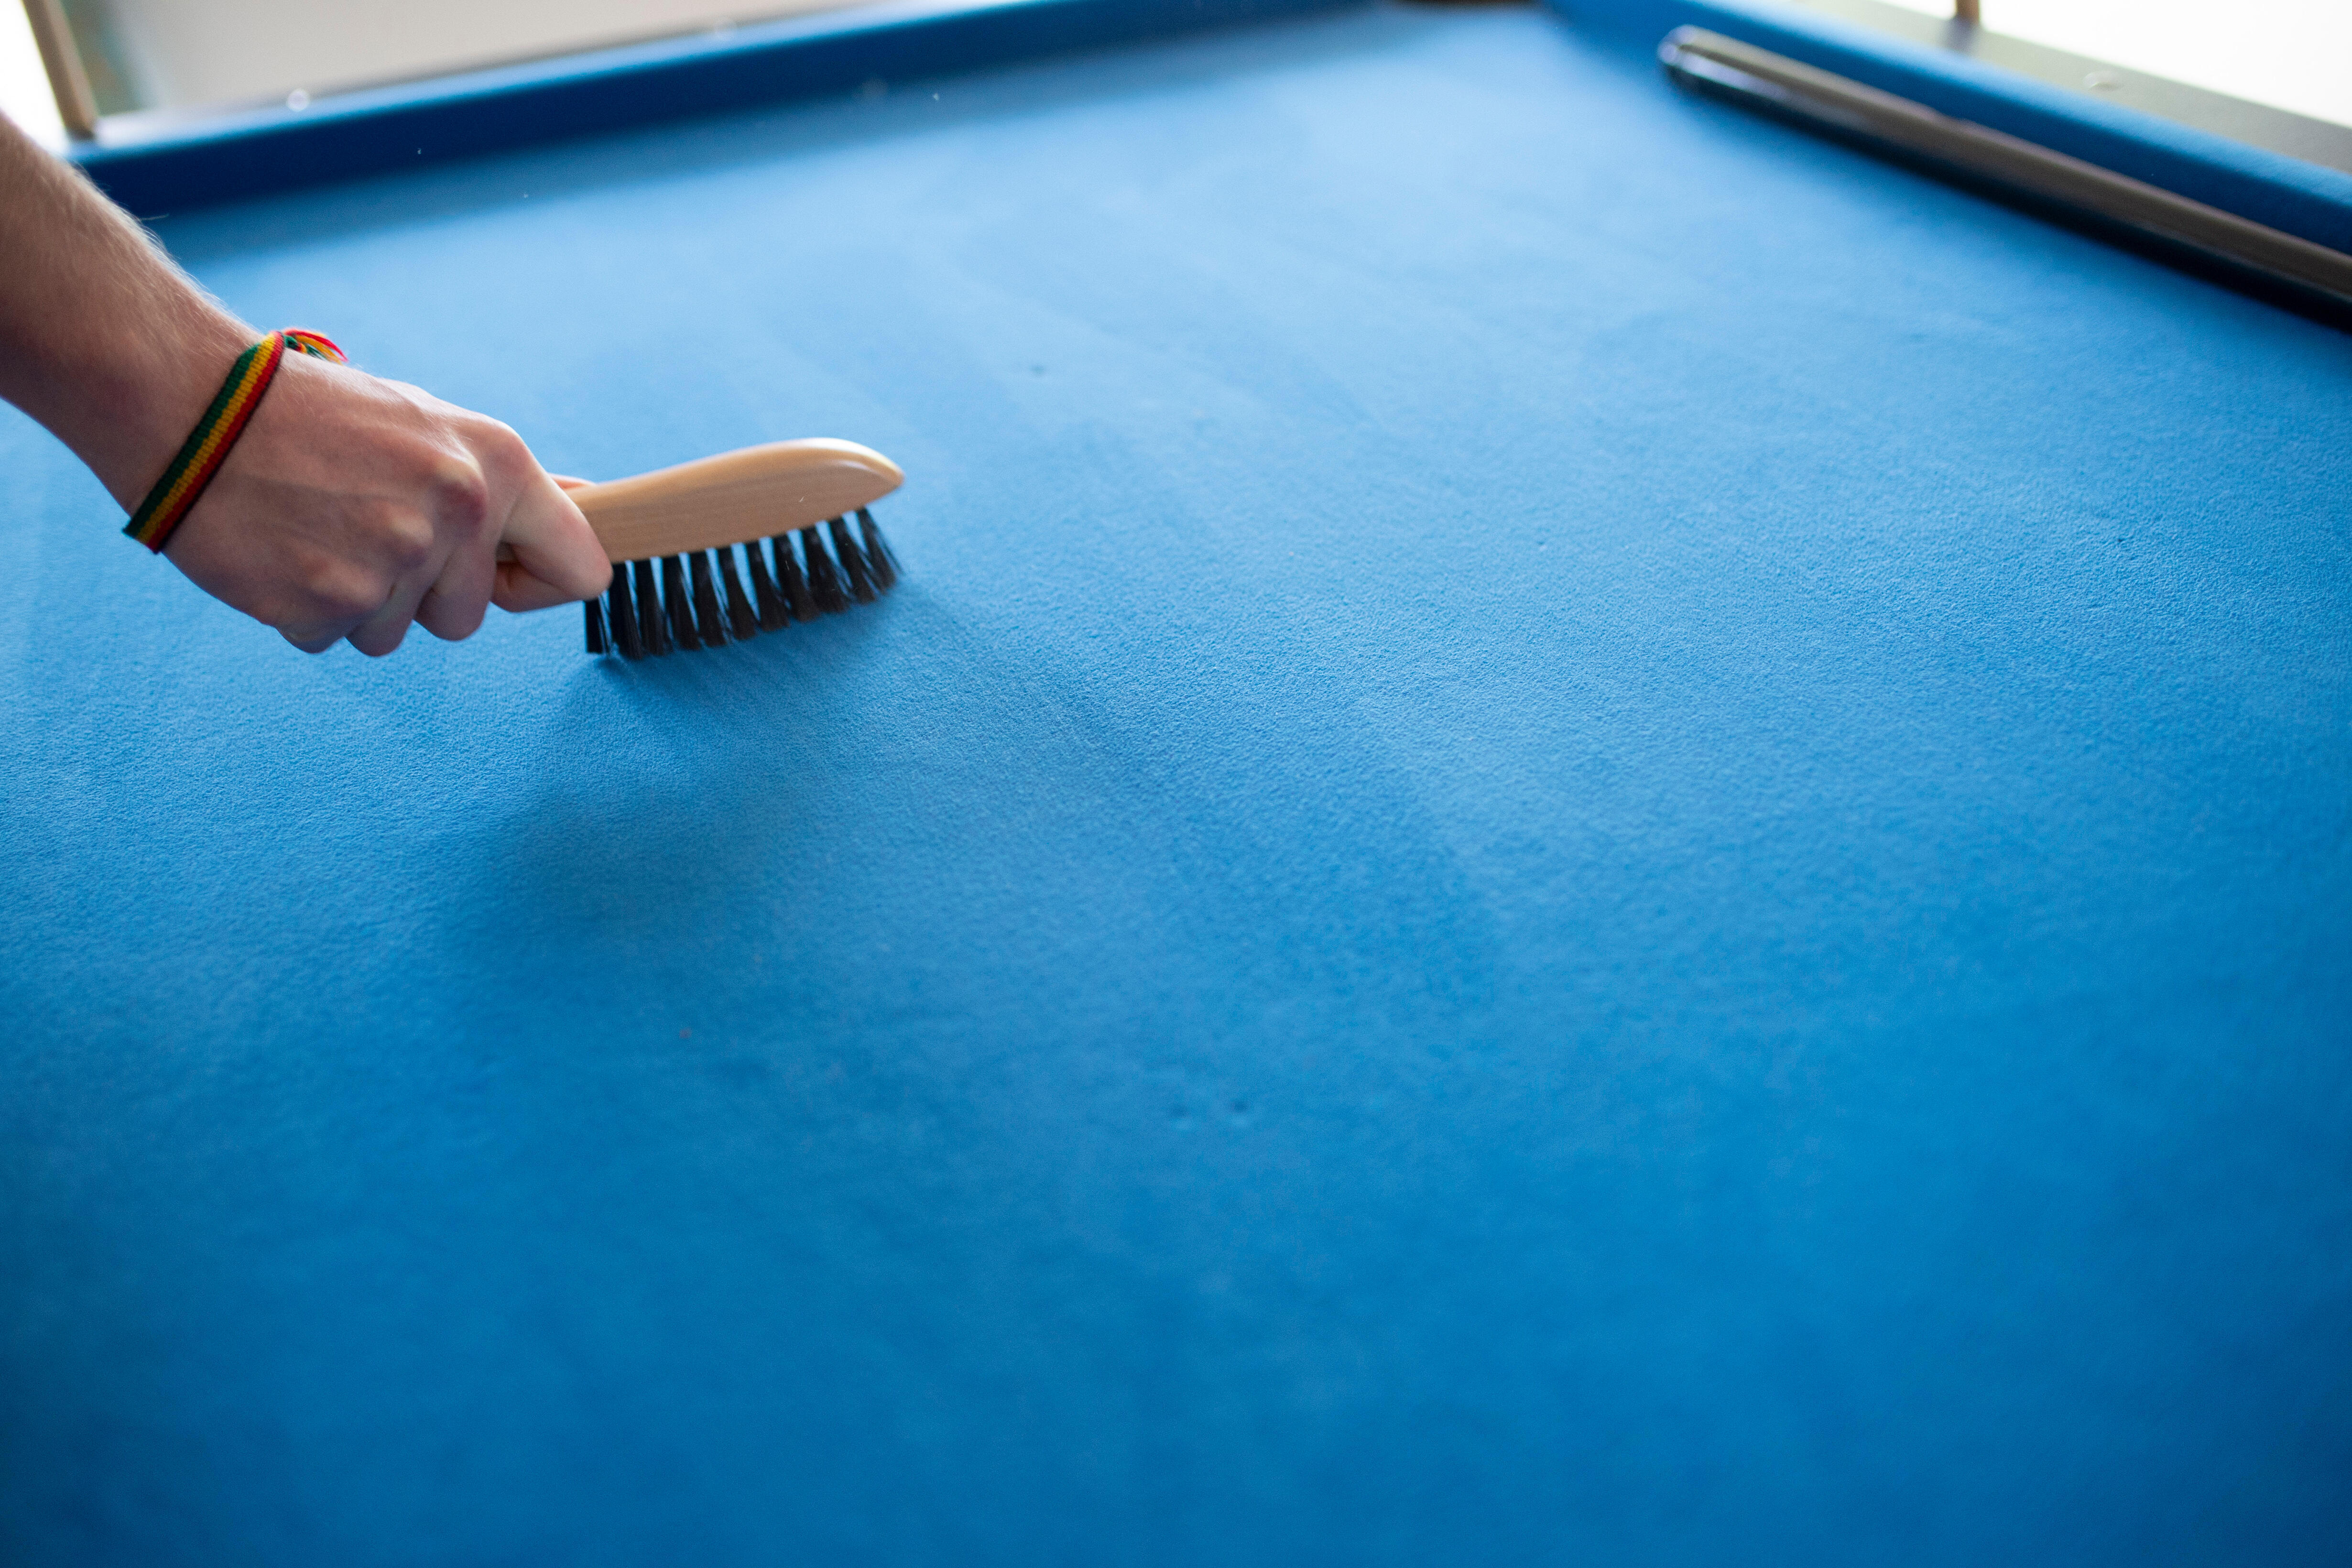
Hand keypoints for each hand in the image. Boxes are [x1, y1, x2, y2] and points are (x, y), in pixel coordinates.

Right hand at [162, 350, 610, 654]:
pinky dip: (307, 607)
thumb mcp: (432, 426)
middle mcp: (457, 513)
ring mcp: (393, 561)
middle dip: (421, 591)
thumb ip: (507, 484)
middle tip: (363, 524)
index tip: (500, 574)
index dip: (538, 584)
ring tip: (318, 527)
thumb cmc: (319, 416)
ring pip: (397, 633)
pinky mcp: (328, 601)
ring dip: (358, 598)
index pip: (582, 571)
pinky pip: (335, 638)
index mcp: (497, 465)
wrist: (191, 406)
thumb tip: (595, 511)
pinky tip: (284, 547)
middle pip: (470, 618)